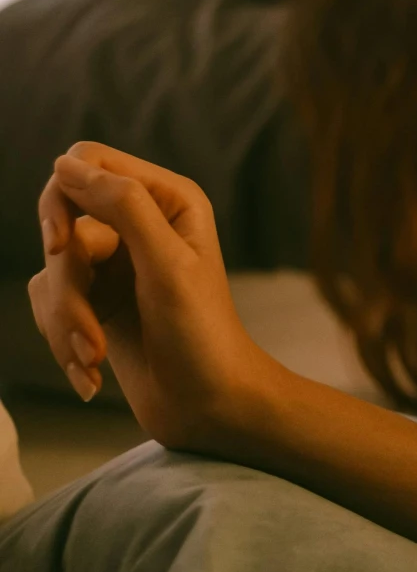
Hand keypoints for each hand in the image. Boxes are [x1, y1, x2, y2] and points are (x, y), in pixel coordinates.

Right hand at [29, 144, 274, 452]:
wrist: (211, 407)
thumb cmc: (203, 337)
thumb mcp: (167, 266)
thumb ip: (123, 206)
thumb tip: (67, 165)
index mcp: (166, 199)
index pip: (86, 163)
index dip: (61, 198)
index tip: (59, 246)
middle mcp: (137, 223)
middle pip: (59, 227)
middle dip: (67, 288)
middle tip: (89, 337)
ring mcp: (114, 264)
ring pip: (50, 273)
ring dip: (66, 324)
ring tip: (94, 362)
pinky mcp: (96, 302)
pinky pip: (50, 307)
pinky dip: (65, 343)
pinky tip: (91, 376)